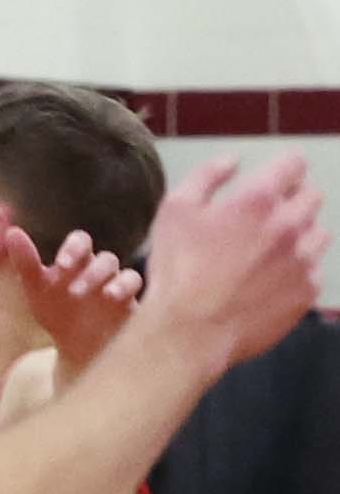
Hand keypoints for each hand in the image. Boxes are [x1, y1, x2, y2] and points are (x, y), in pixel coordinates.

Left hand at [0, 221, 141, 378]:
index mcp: (78, 263)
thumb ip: (26, 262)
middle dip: (90, 271)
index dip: (73, 248)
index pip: (81, 242)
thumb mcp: (36, 290)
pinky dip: (125, 288)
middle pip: (105, 258)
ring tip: (84, 296)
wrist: (76, 350)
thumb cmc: (57, 313)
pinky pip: (136, 287)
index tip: (60, 265)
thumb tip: (11, 231)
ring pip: (123, 272)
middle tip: (71, 290)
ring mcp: (119, 286)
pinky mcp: (133, 304)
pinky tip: (111, 297)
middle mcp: (101, 271)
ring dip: (103, 281)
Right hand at [135, 153, 330, 369]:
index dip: (282, 168)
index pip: (294, 164)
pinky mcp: (307, 291)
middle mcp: (290, 225)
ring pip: (319, 233)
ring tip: (268, 251)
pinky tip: (269, 280)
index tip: (273, 178)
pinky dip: (298, 270)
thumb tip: (234, 161)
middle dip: (292, 200)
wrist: (189, 332)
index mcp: (259, 200)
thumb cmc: (177, 270)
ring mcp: (304, 260)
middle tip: (264, 218)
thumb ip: (208, 176)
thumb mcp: (174, 211)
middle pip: (312, 197)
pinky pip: (314, 270)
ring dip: (300, 234)